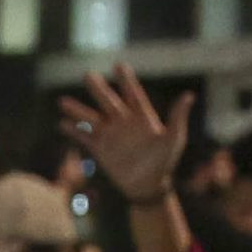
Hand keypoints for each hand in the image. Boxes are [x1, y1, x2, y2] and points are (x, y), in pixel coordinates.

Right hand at [57, 65, 191, 205]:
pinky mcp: (101, 150)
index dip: (126, 81)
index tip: (119, 66)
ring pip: (91, 119)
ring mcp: (111, 135)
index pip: (132, 95)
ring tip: (62, 101)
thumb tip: (189, 95)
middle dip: (98, 90)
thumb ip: (178, 117)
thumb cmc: (165, 161)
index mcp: (141, 117)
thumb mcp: (174, 138)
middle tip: (88, 75)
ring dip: (78, 110)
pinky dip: (74, 132)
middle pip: (108, 102)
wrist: (149, 185)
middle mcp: (123, 122)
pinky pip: (85, 138)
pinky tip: (62, 124)